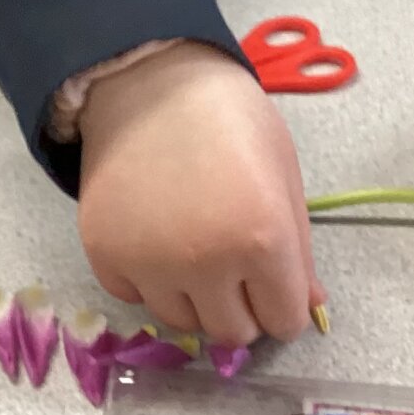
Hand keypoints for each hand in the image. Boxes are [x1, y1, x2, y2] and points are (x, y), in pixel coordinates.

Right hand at [75, 43, 323, 348]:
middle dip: (240, 309)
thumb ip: (298, 250)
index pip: (284, 322)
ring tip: (190, 249)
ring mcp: (149, 263)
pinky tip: (153, 238)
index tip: (271, 282)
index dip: (281, 304)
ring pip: (182, 323)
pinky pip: (133, 296)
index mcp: (264, 240)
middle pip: (231, 334)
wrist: (150, 81)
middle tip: (232, 269)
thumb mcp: (282, 176)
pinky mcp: (104, 255)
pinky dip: (146, 280)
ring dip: (192, 299)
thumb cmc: (231, 118)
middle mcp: (206, 263)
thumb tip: (308, 306)